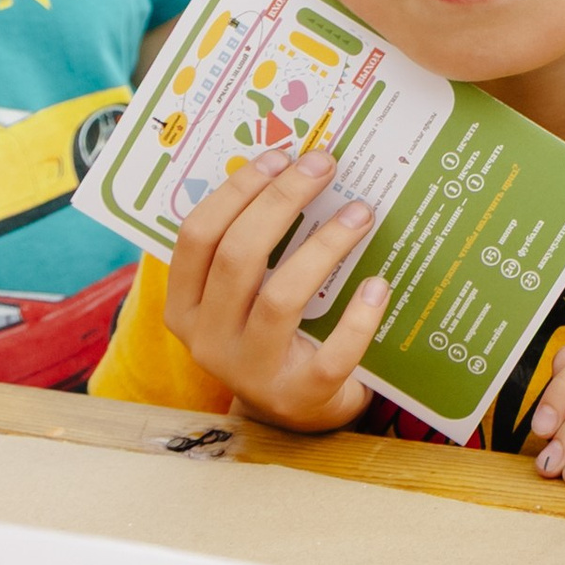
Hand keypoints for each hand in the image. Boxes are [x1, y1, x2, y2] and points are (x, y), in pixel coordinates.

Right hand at [162, 147, 388, 434]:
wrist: (298, 409)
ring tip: (361, 213)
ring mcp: (252, 371)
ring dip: (324, 247)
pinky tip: (378, 284)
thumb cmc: (273, 331)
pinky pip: (332, 353)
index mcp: (186, 306)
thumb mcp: (247, 292)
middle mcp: (209, 340)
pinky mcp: (301, 395)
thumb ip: (254, 242)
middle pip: (238, 257)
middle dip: (282, 202)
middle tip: (325, 166)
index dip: (236, 191)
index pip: (196, 237)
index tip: (279, 156)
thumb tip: (296, 167)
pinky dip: (358, 317)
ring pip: (281, 298)